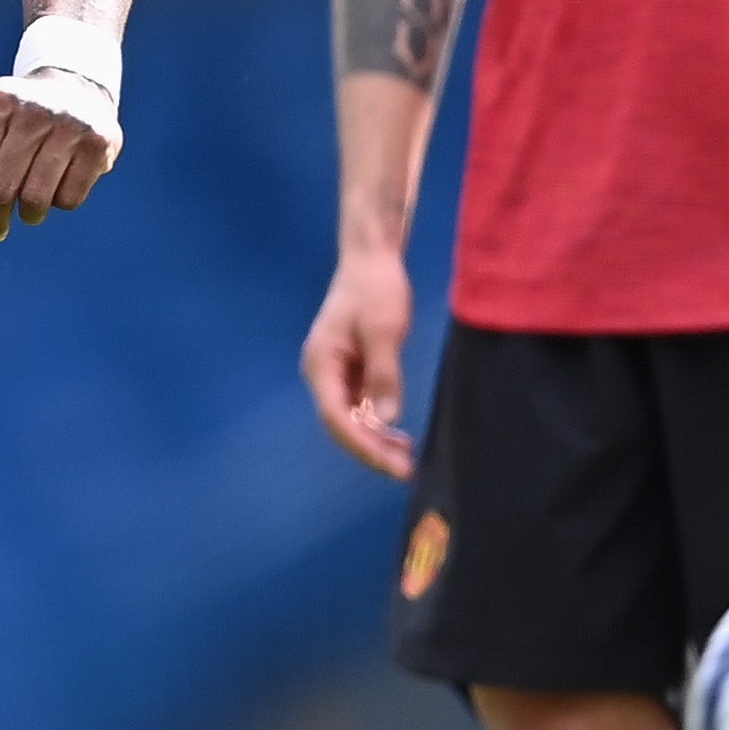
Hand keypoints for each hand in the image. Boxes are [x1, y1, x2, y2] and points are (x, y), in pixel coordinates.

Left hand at [0, 69, 119, 242]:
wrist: (76, 86)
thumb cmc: (21, 113)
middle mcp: (33, 110)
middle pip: (2, 189)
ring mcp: (69, 125)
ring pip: (36, 199)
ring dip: (29, 215)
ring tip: (29, 212)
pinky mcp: (98, 143)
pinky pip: (69, 199)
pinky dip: (60, 202)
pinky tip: (58, 187)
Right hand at [301, 246, 419, 477]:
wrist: (372, 258)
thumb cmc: (375, 288)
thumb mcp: (383, 331)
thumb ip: (384, 374)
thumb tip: (387, 418)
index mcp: (321, 364)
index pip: (337, 417)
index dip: (363, 444)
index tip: (391, 464)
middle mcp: (323, 373)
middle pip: (342, 423)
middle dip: (371, 449)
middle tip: (405, 470)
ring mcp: (336, 372)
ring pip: (352, 418)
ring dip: (376, 440)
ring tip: (406, 458)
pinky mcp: (351, 369)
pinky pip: (361, 405)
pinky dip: (378, 422)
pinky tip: (399, 435)